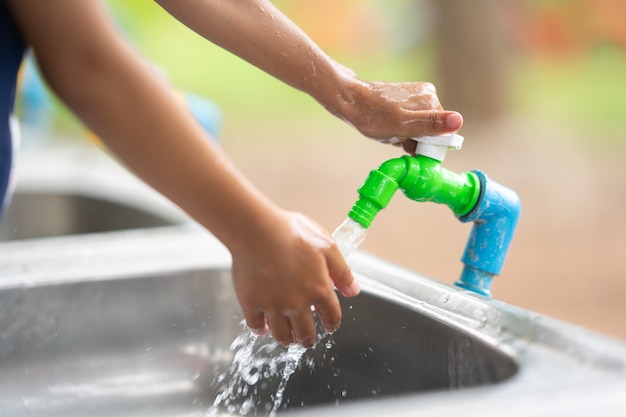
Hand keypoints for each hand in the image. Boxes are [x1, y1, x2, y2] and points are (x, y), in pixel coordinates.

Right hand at [229, 211, 359, 347]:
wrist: (257, 230)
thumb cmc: (291, 233)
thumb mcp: (327, 246)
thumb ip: (342, 272)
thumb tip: (354, 291)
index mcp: (319, 290)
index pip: (332, 317)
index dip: (333, 324)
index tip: (330, 326)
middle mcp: (297, 304)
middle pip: (306, 333)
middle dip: (309, 339)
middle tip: (307, 339)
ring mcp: (273, 306)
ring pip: (282, 335)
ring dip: (288, 339)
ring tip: (289, 338)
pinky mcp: (251, 303)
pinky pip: (256, 325)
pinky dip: (261, 329)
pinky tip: (263, 326)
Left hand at [337, 79, 462, 153]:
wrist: (350, 102)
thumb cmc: (373, 116)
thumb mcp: (402, 126)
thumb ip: (430, 124)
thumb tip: (458, 121)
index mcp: (431, 100)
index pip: (441, 133)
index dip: (426, 145)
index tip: (408, 146)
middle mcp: (428, 95)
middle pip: (431, 130)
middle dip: (414, 140)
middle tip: (395, 138)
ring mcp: (417, 96)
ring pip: (419, 129)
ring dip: (406, 137)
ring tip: (390, 132)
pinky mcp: (407, 100)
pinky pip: (410, 123)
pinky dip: (400, 131)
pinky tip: (388, 129)